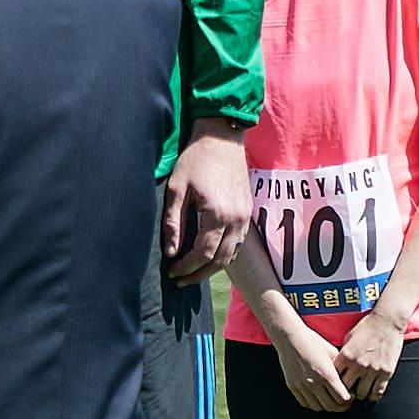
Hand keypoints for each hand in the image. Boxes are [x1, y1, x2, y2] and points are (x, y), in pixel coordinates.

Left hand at [161, 129, 255, 282]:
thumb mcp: (177, 189)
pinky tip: (209, 256)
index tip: (171, 272)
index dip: (186, 267)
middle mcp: (237, 220)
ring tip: (192, 273)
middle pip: (220, 260)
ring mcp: (245, 217)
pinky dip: (224, 255)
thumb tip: (171, 252)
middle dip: (198, 274)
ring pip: (232, 255)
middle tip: (180, 281)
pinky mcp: (248, 212)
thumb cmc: (196, 160)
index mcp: (218, 214)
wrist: (222, 138)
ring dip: (212, 268)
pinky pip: (238, 243)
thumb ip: (174, 222)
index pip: (203, 253)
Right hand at [274, 328, 353, 416]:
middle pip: (332, 407)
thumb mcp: (333, 353)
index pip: (343, 399)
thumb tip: (350, 383)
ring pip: (319, 407)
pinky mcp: (293, 386)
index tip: (351, 395)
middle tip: (343, 400)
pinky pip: (305, 403)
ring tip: (330, 398)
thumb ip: (342, 370)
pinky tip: (318, 396)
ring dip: (327, 405)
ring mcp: (302, 386)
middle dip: (341, 406)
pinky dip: (314, 403)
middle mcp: (314, 382)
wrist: (290, 337)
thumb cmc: (312, 342)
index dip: (350, 400)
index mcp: (327, 374)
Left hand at [335, 313, 407, 401]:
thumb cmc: (367, 327)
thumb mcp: (348, 338)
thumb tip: (337, 366)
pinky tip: (371, 392)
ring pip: (362, 393)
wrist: (387, 321)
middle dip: (346, 391)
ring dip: (360, 394)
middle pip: (347, 389)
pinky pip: (378, 392)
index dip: (335, 382)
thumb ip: (343, 354)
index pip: (335, 377)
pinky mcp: (387, 372)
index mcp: (346, 355)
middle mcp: (358, 364)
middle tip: (347, 391)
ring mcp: (373, 369)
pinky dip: (374, 395)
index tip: (336, 384)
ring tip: (360, 391)